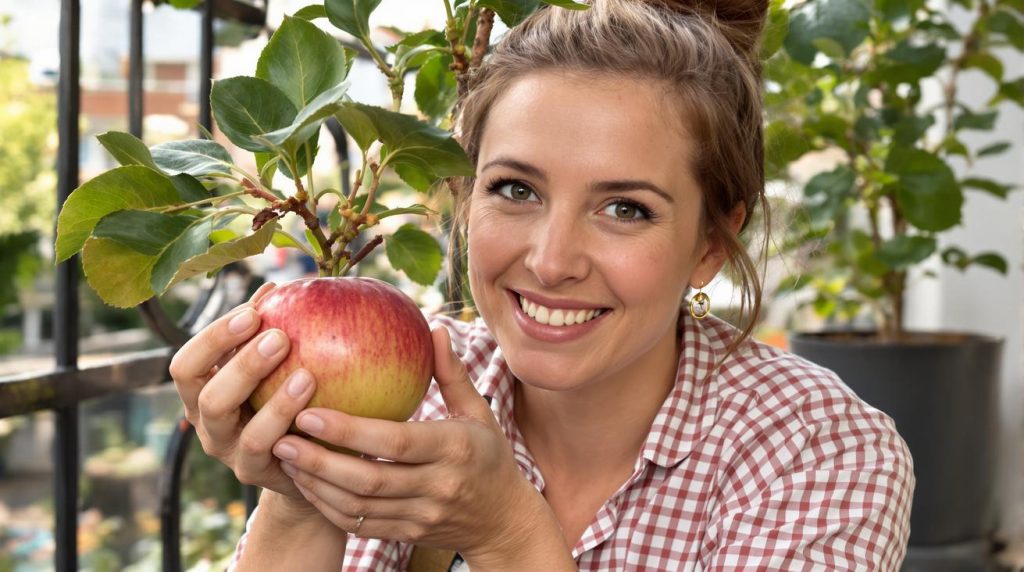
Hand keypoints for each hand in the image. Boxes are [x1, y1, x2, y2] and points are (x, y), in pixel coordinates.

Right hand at [169, 282, 317, 513]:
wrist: (304, 465)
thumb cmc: (284, 402)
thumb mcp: (272, 368)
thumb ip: (267, 332)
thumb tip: (277, 286)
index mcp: (202, 391)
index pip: (187, 363)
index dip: (215, 336)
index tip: (255, 311)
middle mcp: (207, 424)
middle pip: (203, 393)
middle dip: (240, 362)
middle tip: (279, 336)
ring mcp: (229, 452)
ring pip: (236, 425)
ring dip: (272, 399)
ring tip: (306, 374)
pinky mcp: (256, 473)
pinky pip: (270, 450)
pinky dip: (289, 424)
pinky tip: (316, 404)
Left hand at [271, 327, 559, 561]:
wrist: (502, 520)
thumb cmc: (487, 455)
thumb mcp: (478, 412)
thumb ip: (452, 373)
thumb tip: (436, 327)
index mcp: (455, 448)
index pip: (396, 441)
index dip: (350, 430)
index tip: (310, 411)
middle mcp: (439, 486)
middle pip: (370, 479)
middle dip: (319, 461)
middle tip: (282, 438)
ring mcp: (422, 516)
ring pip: (358, 506)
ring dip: (316, 484)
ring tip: (285, 458)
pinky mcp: (408, 534)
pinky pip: (359, 525)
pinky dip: (328, 507)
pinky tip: (306, 485)